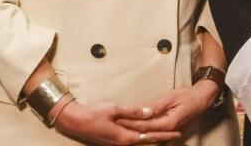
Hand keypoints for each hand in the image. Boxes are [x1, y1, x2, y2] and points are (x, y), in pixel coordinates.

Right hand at [54, 100, 180, 145]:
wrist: (74, 121)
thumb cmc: (93, 113)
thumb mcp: (114, 109)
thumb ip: (134, 111)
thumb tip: (151, 112)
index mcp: (125, 136)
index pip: (150, 136)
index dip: (164, 134)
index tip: (177, 133)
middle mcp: (122, 143)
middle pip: (147, 142)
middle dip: (162, 138)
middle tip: (177, 135)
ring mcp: (117, 143)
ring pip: (140, 143)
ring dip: (153, 140)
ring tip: (166, 137)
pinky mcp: (112, 141)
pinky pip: (132, 142)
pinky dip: (142, 140)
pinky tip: (145, 137)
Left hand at [117, 81, 219, 134]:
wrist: (201, 99)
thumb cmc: (188, 96)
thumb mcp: (171, 97)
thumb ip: (156, 107)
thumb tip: (143, 112)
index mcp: (168, 123)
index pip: (144, 125)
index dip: (130, 122)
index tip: (118, 117)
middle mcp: (167, 130)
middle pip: (143, 132)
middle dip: (128, 127)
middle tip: (114, 122)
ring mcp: (167, 130)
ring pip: (146, 133)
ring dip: (133, 130)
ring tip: (119, 126)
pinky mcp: (166, 128)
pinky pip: (151, 131)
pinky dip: (141, 130)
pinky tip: (132, 128)